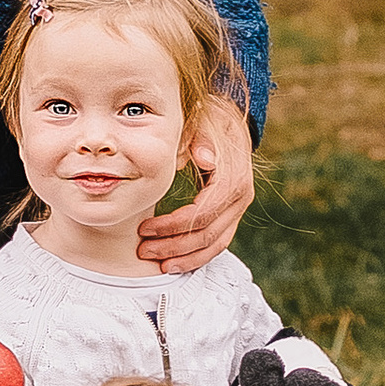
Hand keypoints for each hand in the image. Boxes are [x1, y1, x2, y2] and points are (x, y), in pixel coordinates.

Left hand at [135, 89, 255, 272]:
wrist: (227, 122)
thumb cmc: (209, 121)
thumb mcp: (203, 121)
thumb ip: (200, 138)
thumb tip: (202, 157)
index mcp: (233, 178)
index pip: (201, 213)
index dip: (172, 225)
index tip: (145, 228)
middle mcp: (241, 197)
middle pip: (207, 234)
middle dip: (173, 246)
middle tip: (144, 250)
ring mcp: (238, 207)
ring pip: (215, 244)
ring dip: (185, 257)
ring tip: (158, 264)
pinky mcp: (232, 213)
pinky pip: (218, 242)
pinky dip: (197, 255)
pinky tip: (176, 262)